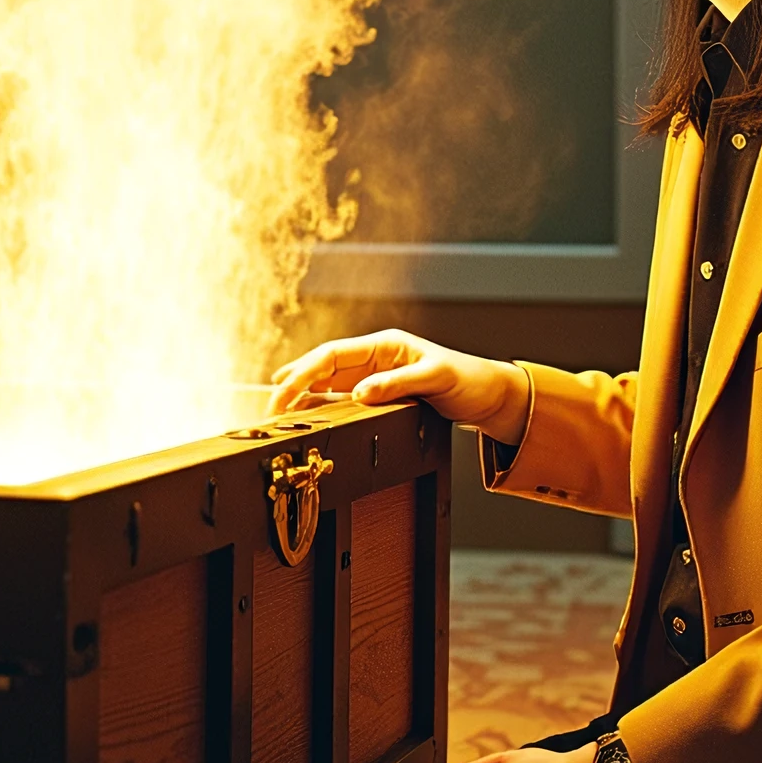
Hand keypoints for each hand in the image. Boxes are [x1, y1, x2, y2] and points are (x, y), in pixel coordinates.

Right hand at [270, 331, 526, 434]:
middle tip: (270, 406)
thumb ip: (398, 384)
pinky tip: (306, 417)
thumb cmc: (469, 380)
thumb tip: (360, 393)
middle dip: (294, 383)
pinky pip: (342, 400)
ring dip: (303, 396)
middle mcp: (375, 359)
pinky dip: (322, 408)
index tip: (285, 388)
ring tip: (277, 412)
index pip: (333, 354)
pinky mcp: (379, 397)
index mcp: (385, 345)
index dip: (305, 370)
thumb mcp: (436, 379)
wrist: (490, 398)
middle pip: (323, 368)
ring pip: (328, 385)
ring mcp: (375, 378)